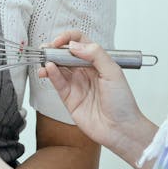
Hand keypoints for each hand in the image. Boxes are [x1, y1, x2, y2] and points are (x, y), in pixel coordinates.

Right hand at [41, 31, 154, 163]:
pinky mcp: (69, 98)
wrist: (121, 129)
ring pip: (58, 68)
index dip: (68, 39)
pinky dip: (51, 74)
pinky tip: (48, 69)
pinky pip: (57, 82)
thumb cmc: (123, 102)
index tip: (60, 41)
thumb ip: (95, 54)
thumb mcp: (113, 72)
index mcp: (98, 62)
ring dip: (49, 61)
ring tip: (44, 59)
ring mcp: (76, 84)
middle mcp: (85, 71)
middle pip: (66, 54)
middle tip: (47, 48)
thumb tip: (75, 45)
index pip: (80, 43)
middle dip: (54, 49)